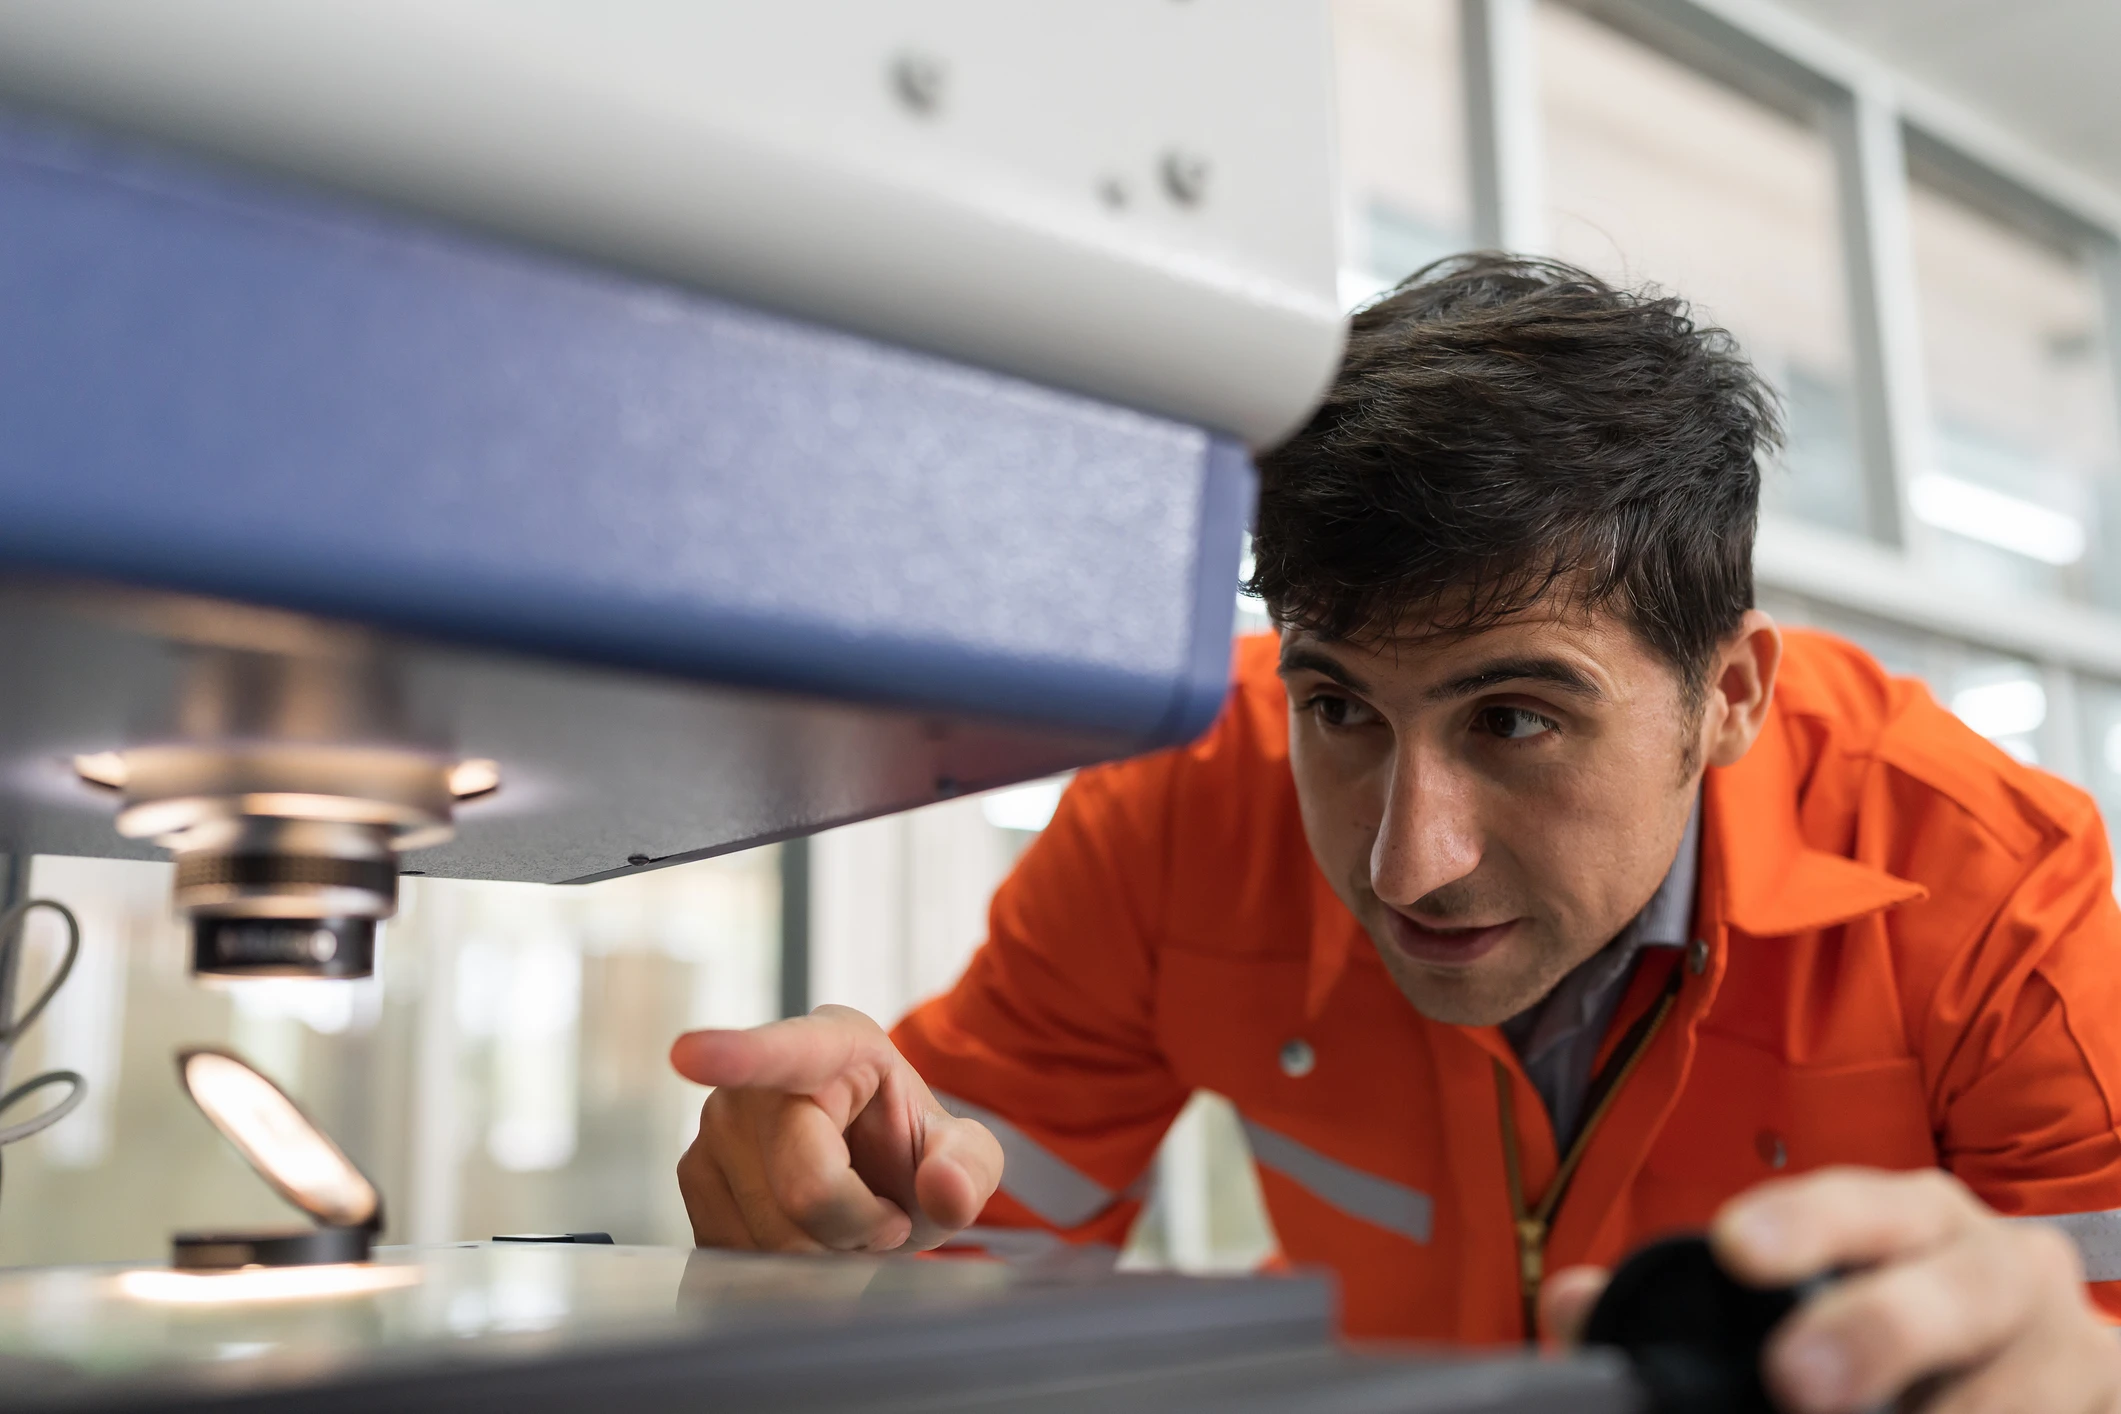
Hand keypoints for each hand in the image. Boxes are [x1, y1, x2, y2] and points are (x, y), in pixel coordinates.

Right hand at [669, 1004, 1002, 1253]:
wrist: (870, 1177)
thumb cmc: (909, 1152)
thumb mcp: (963, 1154)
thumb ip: (969, 1168)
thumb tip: (945, 1189)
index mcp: (835, 1045)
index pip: (784, 1055)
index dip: (734, 1056)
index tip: (687, 1055)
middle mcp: (761, 1080)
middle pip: (802, 1189)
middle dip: (855, 1229)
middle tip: (883, 1216)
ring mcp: (716, 1126)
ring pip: (765, 1234)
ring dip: (819, 1254)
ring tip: (843, 1220)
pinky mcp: (693, 1174)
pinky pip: (734, 1251)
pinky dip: (779, 1265)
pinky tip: (806, 1236)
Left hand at [1542, 1167, 2120, 1413]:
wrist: (2053, 1366)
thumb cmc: (1899, 1314)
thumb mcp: (1808, 1280)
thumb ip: (1688, 1294)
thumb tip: (1568, 1304)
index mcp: (1907, 1217)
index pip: (1854, 1205)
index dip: (1799, 1225)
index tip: (1738, 1252)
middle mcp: (1992, 1266)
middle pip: (1946, 1292)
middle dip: (1873, 1334)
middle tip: (1796, 1385)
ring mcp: (2059, 1349)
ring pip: (2009, 1391)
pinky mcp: (2095, 1406)